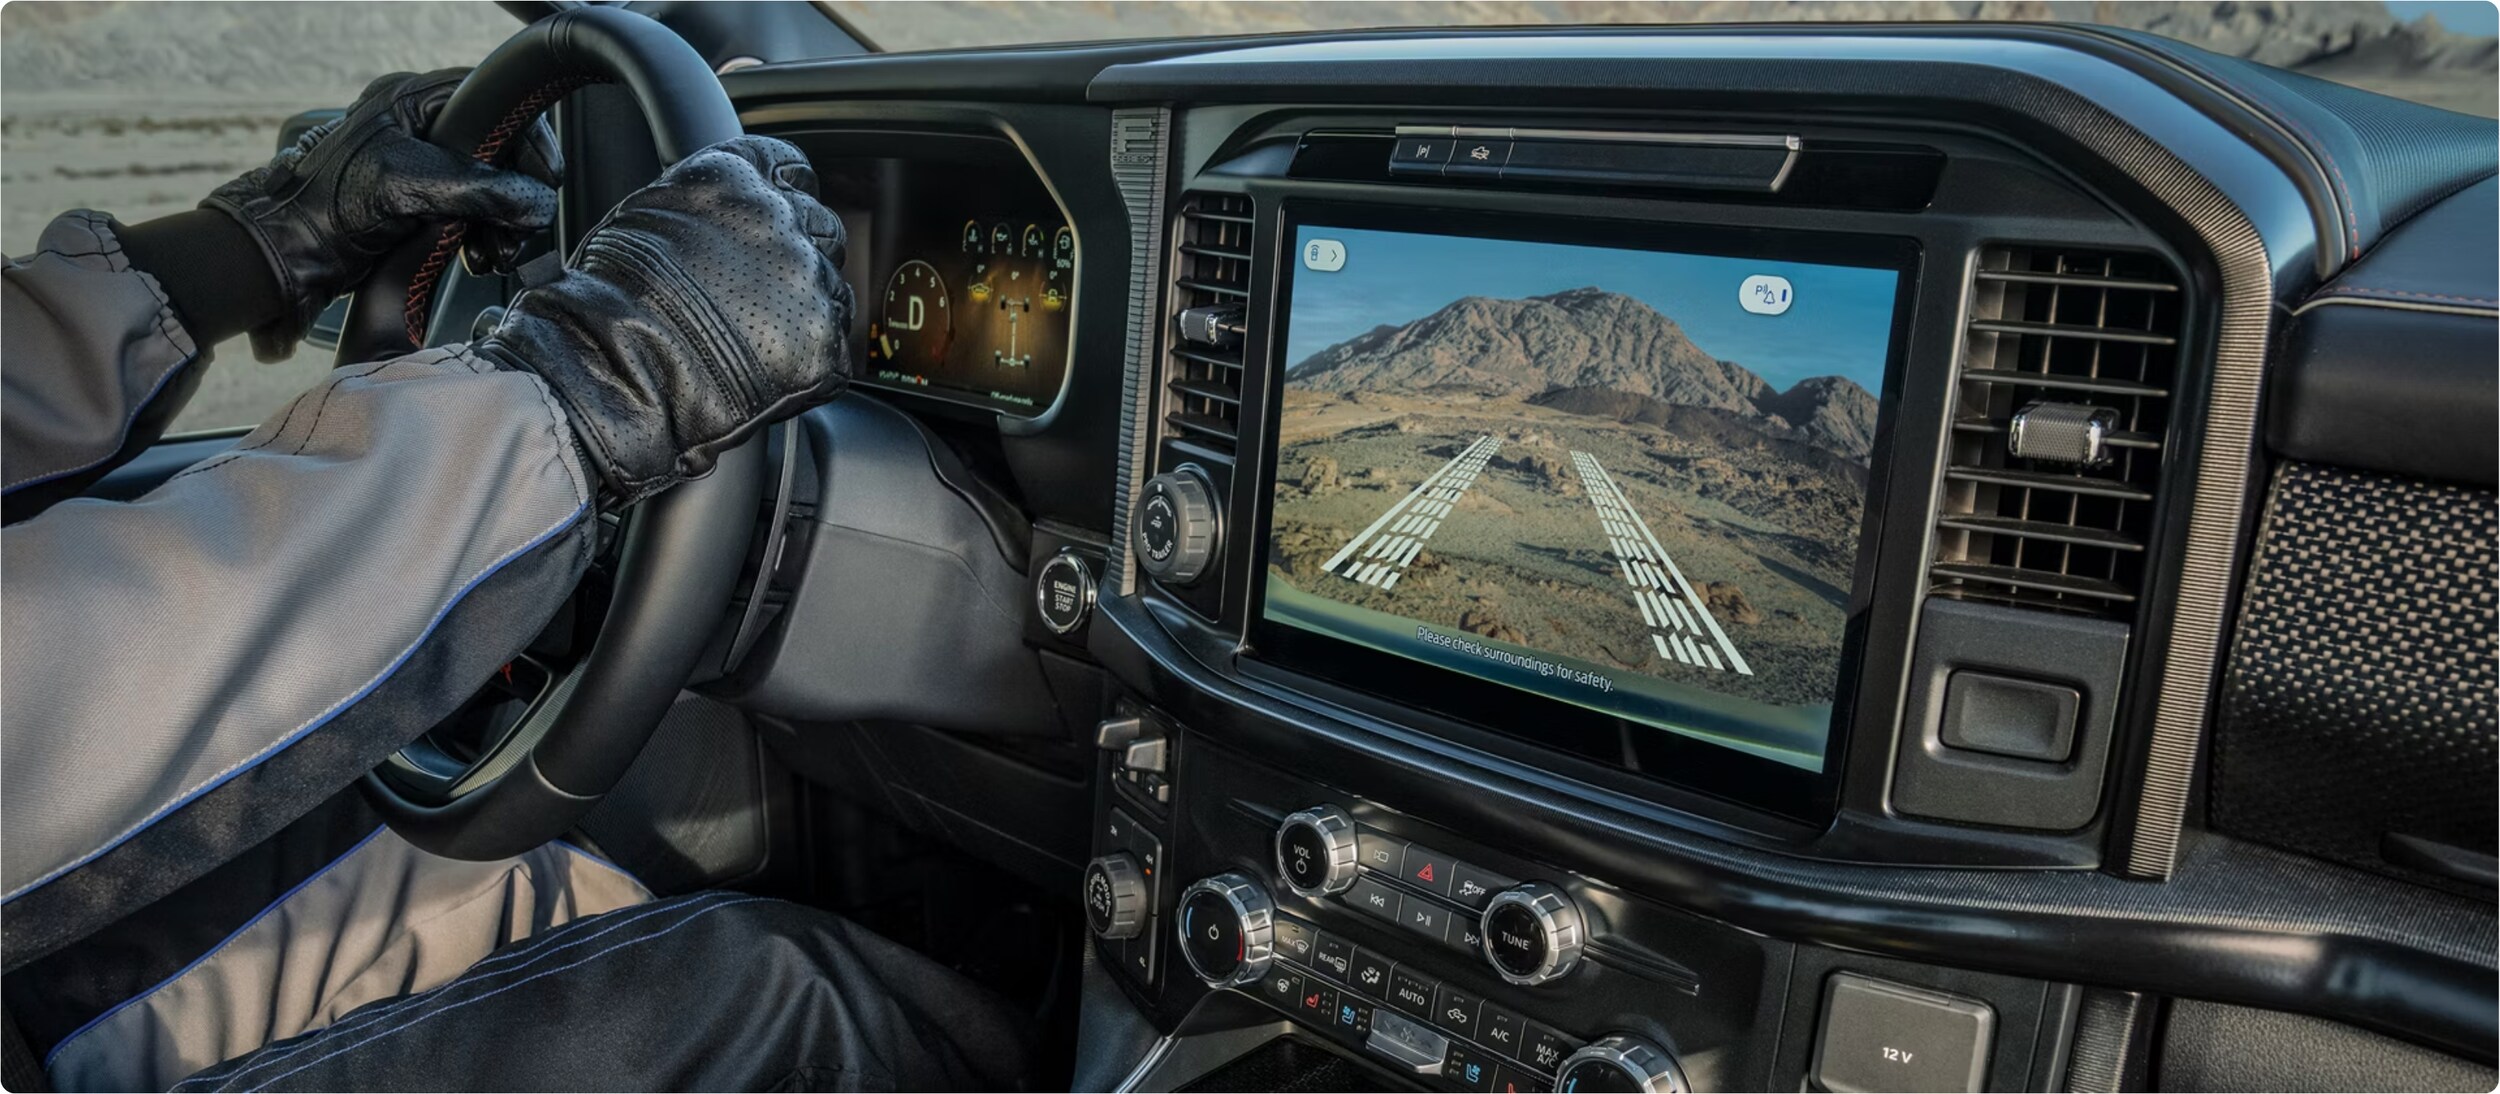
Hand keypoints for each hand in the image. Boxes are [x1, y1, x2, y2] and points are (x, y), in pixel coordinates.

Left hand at [203, 68, 561, 361]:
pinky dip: (486, 237)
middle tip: (519, 227)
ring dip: (505, 223)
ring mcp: (425, 168)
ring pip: (493, 187)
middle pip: (501, 150)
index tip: (546, 174)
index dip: (528, 136)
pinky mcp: (425, 204)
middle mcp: (422, 128)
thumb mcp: (408, 184)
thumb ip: (479, 188)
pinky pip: (476, 214)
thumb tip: (535, 202)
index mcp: (412, 100)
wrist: (288, 251)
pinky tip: (479, 256)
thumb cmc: (326, 205)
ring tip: (495, 252)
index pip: (493, 101)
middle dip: (517, 193)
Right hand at [474, 135, 853, 506]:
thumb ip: (704, 204)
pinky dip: (809, 363)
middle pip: (820, 228)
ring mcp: (808, 279)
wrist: (616, 364)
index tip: (777, 219)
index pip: (791, 168)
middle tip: (759, 294)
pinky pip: (833, 350)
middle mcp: (782, 217)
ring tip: (754, 340)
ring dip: (804, 310)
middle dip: (797, 257)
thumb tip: (718, 216)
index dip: (785, 196)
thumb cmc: (611, 295)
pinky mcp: (823, 342)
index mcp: (737, 176)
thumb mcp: (646, 214)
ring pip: (832, 289)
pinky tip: (767, 373)